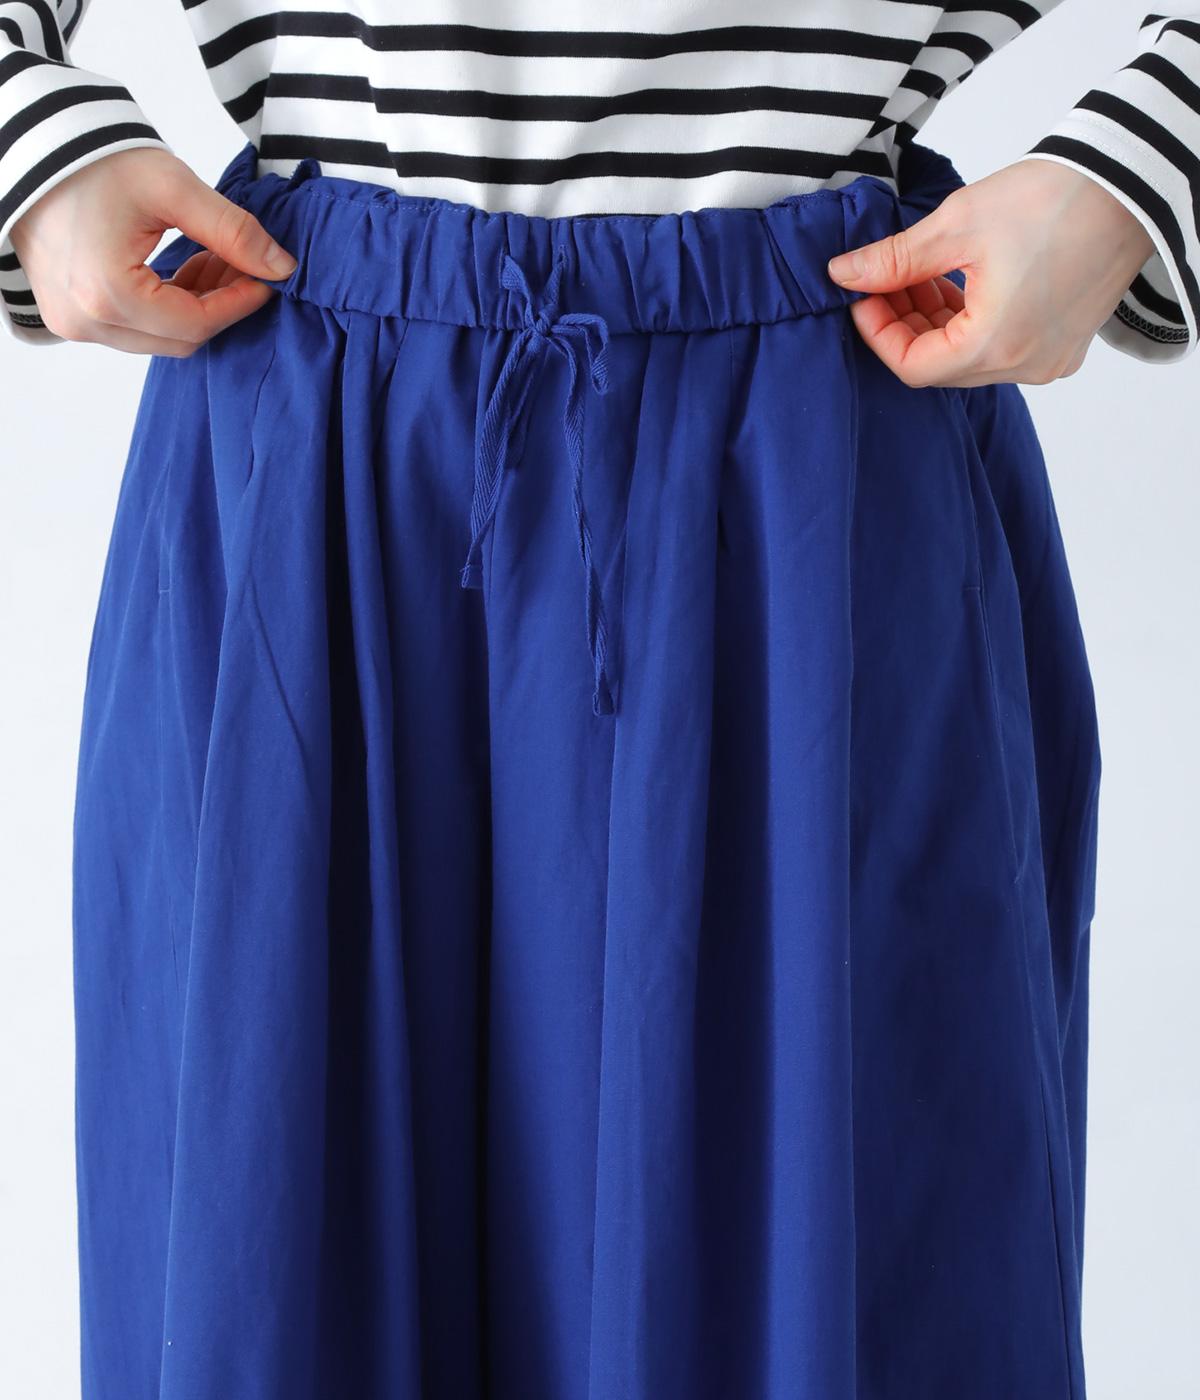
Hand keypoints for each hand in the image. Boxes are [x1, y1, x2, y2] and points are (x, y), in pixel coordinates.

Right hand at [9, 146, 296, 355]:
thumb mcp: (172, 188)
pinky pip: (136, 327)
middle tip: (246, 266)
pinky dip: (169, 305)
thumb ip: (232, 231)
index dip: (240, 303)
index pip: (197, 323)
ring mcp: (74, 324)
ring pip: (161, 336)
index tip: (269, 278)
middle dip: (222, 305)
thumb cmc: (91, 159)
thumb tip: (281, 267)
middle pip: (181, 338)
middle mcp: (86, 322)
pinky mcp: (71, 316)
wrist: (27, 146)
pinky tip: (189, 267)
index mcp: (107, 295)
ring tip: (218, 259)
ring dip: (198, 305)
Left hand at [826, 157, 1156, 387]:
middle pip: (940, 367)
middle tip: (884, 283)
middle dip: (904, 327)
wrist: (1132, 180)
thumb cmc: (1054, 198)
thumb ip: (894, 260)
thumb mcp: (957, 225)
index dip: (878, 335)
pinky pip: (1000, 349)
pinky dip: (970, 324)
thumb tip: (845, 274)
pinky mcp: (1063, 344)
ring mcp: (1048, 360)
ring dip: (935, 324)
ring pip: (968, 359)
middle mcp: (1025, 366)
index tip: (861, 297)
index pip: (912, 367)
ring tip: (918, 277)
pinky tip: (957, 284)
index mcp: (996, 345)